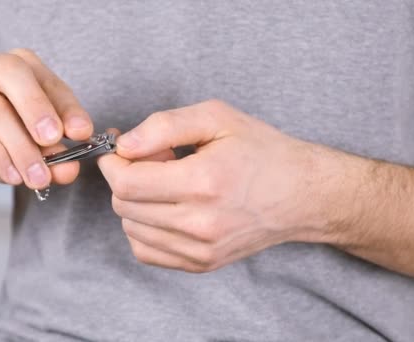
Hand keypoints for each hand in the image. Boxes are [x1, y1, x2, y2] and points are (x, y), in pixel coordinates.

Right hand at [0, 48, 92, 189]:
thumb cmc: (2, 142)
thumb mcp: (36, 148)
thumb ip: (55, 154)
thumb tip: (70, 169)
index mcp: (17, 65)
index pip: (47, 80)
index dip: (67, 107)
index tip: (83, 133)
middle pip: (13, 73)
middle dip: (37, 108)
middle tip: (54, 140)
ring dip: (20, 146)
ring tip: (38, 176)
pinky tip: (13, 176)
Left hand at [99, 100, 334, 272]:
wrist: (301, 194)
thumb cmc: (261, 151)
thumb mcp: (216, 118)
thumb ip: (164, 125)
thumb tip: (124, 146)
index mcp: (204, 182)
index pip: (126, 183)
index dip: (113, 164)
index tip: (121, 150)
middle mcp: (201, 223)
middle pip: (124, 206)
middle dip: (125, 179)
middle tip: (153, 162)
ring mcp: (201, 250)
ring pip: (131, 229)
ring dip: (135, 203)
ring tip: (166, 184)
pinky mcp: (202, 264)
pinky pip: (146, 252)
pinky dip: (144, 229)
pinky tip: (166, 209)